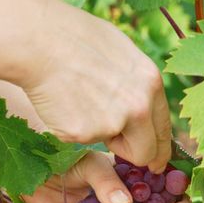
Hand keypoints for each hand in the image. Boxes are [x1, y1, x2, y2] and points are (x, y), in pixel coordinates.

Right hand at [0, 0, 170, 172]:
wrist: (40, 41)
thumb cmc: (76, 39)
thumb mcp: (123, 56)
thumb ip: (138, 86)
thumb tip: (144, 108)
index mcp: (151, 84)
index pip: (164, 129)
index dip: (159, 149)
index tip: (156, 163)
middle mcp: (139, 106)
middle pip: (146, 151)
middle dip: (134, 154)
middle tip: (117, 147)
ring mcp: (113, 122)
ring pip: (113, 148)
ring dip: (102, 137)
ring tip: (82, 103)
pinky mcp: (85, 134)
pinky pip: (83, 141)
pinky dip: (75, 130)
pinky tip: (66, 105)